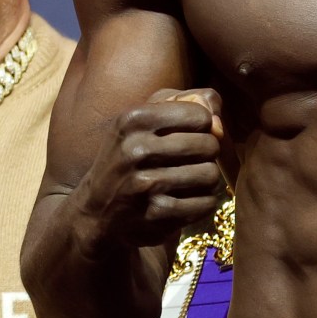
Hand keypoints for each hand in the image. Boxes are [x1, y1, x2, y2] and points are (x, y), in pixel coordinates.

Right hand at [73, 88, 224, 249]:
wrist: (97, 211)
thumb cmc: (129, 157)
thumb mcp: (143, 121)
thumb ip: (186, 104)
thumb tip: (219, 124)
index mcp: (132, 119)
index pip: (200, 115)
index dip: (201, 127)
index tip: (187, 136)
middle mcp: (136, 149)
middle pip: (209, 145)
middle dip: (206, 154)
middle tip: (189, 161)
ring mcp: (146, 184)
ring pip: (210, 175)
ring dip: (205, 180)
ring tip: (188, 181)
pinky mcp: (157, 213)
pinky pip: (205, 203)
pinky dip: (202, 203)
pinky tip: (185, 200)